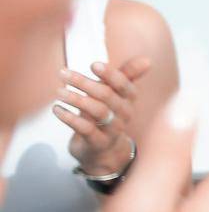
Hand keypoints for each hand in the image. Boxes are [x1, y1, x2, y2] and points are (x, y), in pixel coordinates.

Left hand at [53, 58, 152, 176]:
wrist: (104, 151)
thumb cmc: (107, 116)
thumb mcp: (116, 96)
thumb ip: (127, 76)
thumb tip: (147, 60)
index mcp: (128, 100)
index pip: (124, 85)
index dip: (110, 75)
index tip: (93, 64)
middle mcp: (124, 114)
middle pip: (108, 96)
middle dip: (84, 83)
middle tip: (63, 74)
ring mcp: (112, 130)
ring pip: (98, 111)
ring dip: (76, 99)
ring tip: (58, 92)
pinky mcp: (98, 142)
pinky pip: (86, 129)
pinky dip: (70, 118)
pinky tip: (57, 109)